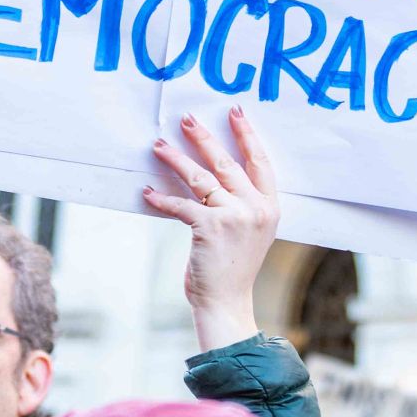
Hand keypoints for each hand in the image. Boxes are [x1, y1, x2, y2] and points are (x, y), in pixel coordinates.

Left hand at [143, 107, 279, 351]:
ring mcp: (234, 217)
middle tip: (187, 119)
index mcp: (269, 207)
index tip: (235, 113)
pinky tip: (147, 192)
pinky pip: (181, 205)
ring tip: (159, 145)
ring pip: (200, 178)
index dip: (247, 135)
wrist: (227, 303)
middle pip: (226, 162)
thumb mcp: (250, 231)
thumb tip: (214, 175)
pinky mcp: (210, 228)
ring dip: (175, 160)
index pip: (260, 162)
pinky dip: (161, 198)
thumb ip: (242, 203)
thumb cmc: (233, 267)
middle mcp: (256, 208)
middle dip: (204, 138)